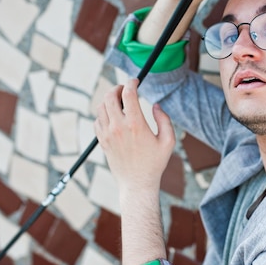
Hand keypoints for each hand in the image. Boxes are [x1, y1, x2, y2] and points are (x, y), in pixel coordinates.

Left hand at [94, 79, 175, 195]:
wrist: (136, 183)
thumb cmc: (155, 163)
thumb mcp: (168, 141)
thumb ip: (164, 120)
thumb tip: (156, 106)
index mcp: (136, 124)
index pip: (128, 94)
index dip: (131, 83)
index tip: (135, 81)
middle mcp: (119, 127)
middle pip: (110, 96)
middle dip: (117, 88)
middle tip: (125, 89)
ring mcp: (107, 134)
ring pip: (101, 107)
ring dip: (109, 100)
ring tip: (119, 102)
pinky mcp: (102, 141)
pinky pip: (97, 120)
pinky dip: (104, 113)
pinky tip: (113, 116)